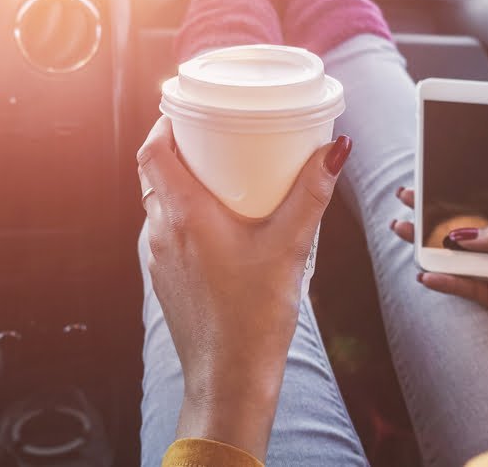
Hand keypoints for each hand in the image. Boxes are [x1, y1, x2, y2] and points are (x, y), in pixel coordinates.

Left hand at [137, 116, 351, 458]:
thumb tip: (336, 150)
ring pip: (159, 204)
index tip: (185, 108)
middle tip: (210, 135)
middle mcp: (161, 233)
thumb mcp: (290, 248)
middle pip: (154, 174)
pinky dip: (183, 214)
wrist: (228, 379)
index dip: (164, 123)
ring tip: (218, 174)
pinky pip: (165, 231)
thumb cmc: (255, 318)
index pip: (152, 152)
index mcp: (184, 217)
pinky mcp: (164, 279)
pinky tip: (217, 223)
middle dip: (178, 149)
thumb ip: (311, 195)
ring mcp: (157, 259)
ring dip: (180, 183)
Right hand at [392, 188, 487, 404]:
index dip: (467, 186)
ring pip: (458, 254)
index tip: (439, 175)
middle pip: (467, 223)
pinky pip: (463, 285)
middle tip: (409, 198)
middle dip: (437, 211)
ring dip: (430, 244)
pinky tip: (426, 274)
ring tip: (402, 231)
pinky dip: (443, 280)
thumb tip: (463, 234)